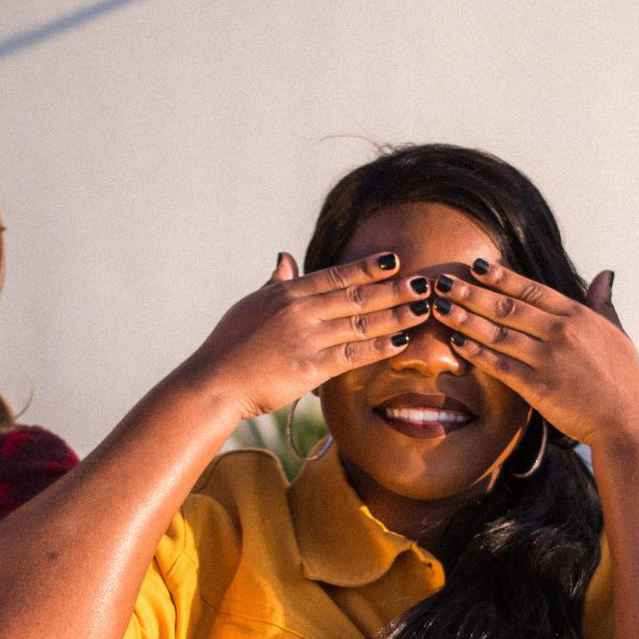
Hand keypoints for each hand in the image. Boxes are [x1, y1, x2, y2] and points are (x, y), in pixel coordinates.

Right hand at [185, 252, 422, 422]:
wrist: (215, 381)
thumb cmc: (230, 344)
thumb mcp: (252, 304)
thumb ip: (275, 282)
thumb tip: (285, 257)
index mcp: (287, 293)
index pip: (335, 276)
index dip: (367, 268)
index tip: (394, 261)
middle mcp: (300, 311)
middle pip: (355, 296)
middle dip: (392, 289)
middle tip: (423, 283)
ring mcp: (307, 339)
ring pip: (360, 323)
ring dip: (395, 315)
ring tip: (422, 308)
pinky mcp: (310, 368)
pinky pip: (352, 355)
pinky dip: (379, 347)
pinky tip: (402, 341)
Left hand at [432, 263, 638, 451]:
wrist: (628, 421)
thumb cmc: (625, 380)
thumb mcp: (618, 333)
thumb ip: (603, 303)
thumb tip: (604, 274)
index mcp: (578, 316)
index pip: (532, 290)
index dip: (500, 276)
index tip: (475, 265)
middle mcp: (560, 332)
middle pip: (507, 307)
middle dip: (472, 293)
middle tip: (444, 283)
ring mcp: (548, 359)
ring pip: (498, 333)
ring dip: (465, 319)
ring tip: (440, 307)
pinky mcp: (538, 387)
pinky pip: (500, 365)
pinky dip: (476, 353)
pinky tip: (456, 343)